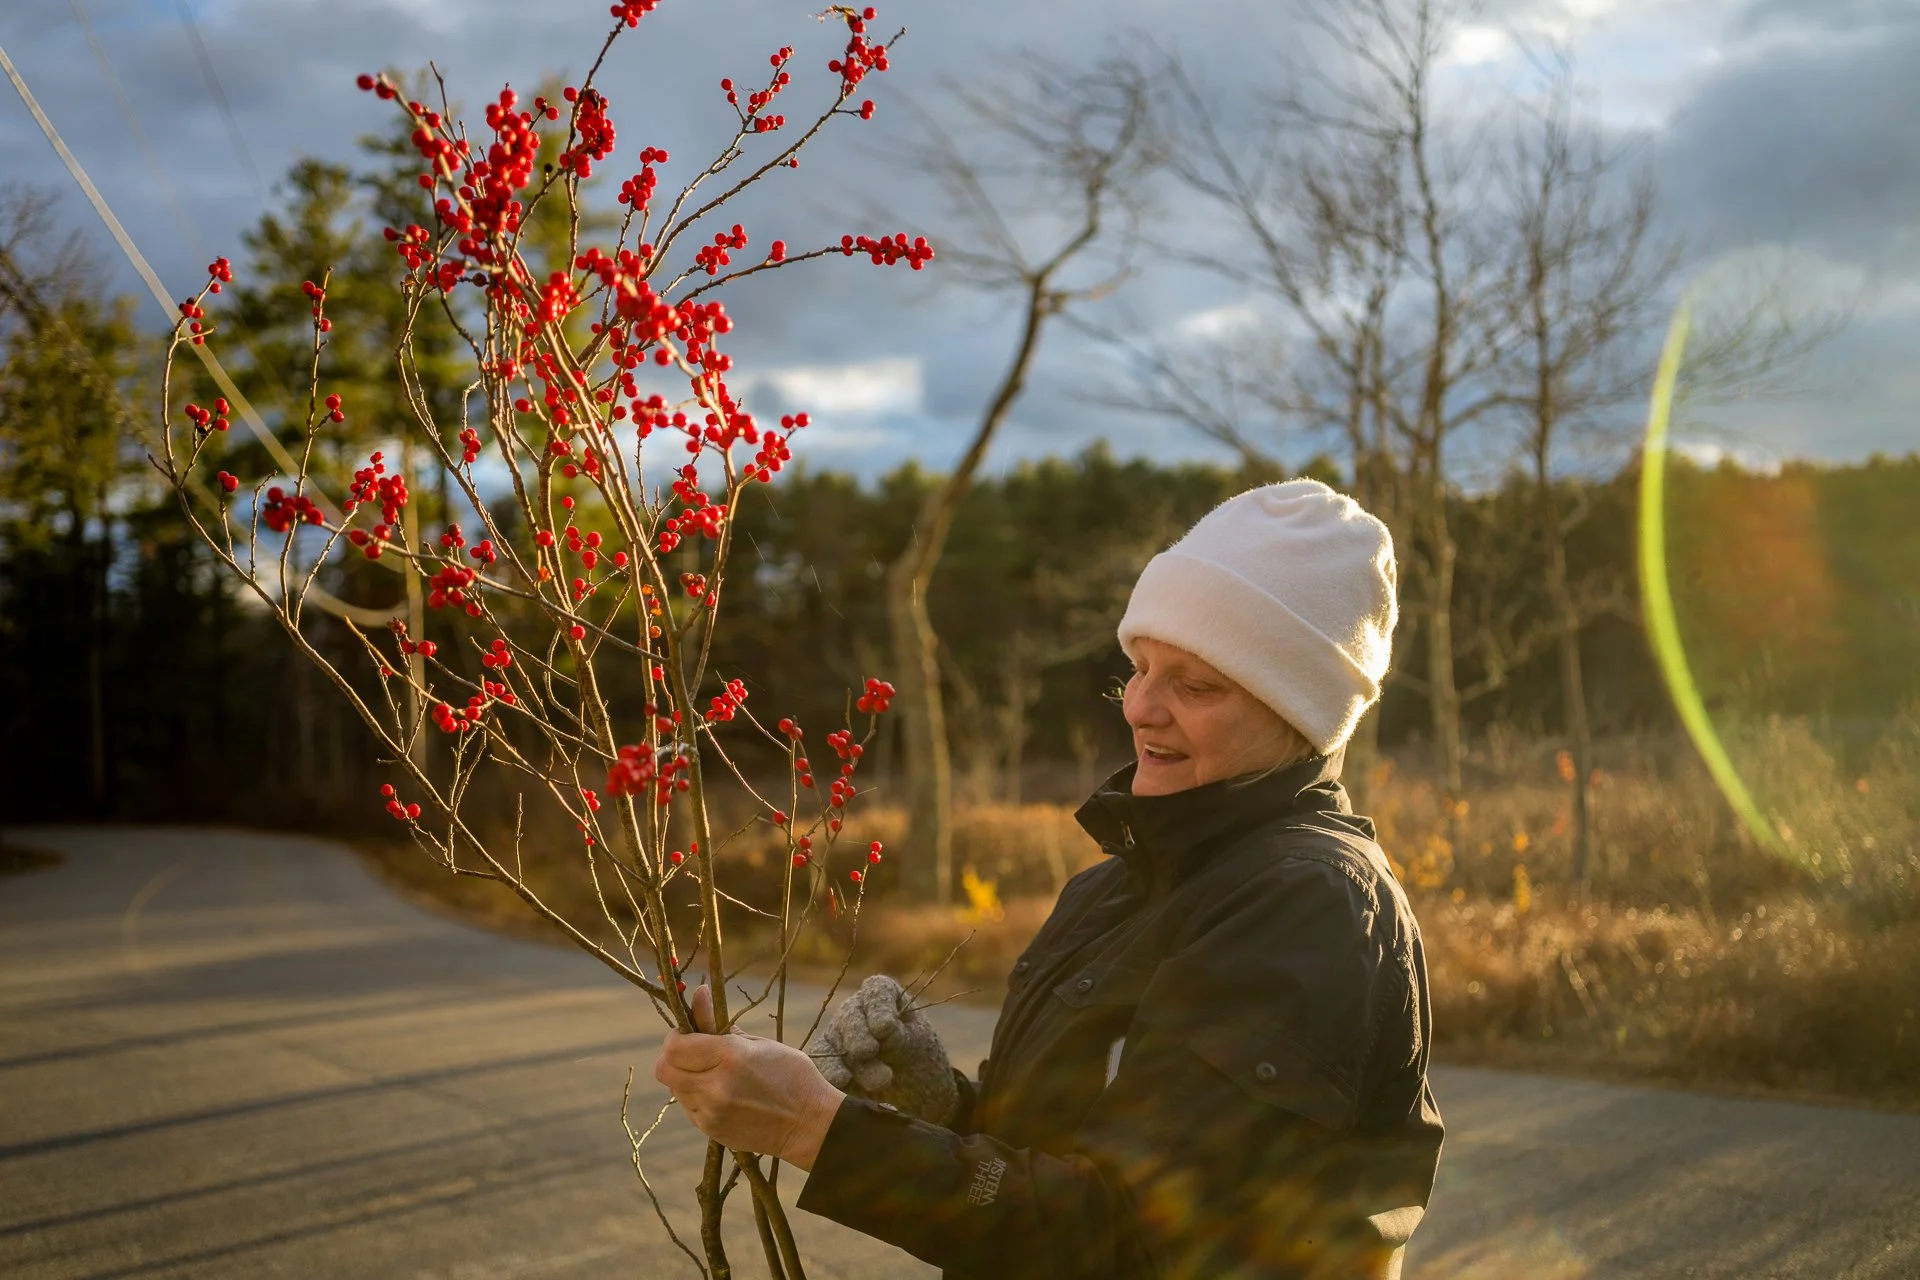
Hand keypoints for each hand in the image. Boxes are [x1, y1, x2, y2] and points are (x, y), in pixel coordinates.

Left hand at [653, 985, 845, 1170]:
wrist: (808, 1124)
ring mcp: (712, 1112)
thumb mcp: (757, 1042)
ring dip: (685, 1078)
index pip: (675, 1046)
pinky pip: (688, 1108)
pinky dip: (697, 1097)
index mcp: (730, 1056)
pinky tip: (721, 1094)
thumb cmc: (790, 1074)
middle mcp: (716, 1086)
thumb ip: (718, 1021)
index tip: (688, 1033)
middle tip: (695, 1053)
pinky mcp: (712, 1130)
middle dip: (674, 1057)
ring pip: (675, 1089)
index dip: (676, 1036)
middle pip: (665, 1069)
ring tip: (713, 1074)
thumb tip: (698, 992)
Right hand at [807, 974, 957, 1124]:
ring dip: (847, 1061)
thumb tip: (882, 1030)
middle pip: (850, 1015)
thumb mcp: (919, 1046)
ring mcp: (839, 1037)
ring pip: (833, 1042)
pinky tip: (841, 1083)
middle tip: (869, 1051)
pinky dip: (830, 1074)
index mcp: (885, 998)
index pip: (877, 990)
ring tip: (873, 1081)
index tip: (884, 1028)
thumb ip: (901, 1036)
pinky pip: (821, 1066)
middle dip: (858, 1035)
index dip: (877, 1006)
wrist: (917, 1099)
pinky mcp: (828, 1064)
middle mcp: (857, 1012)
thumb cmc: (922, 1063)